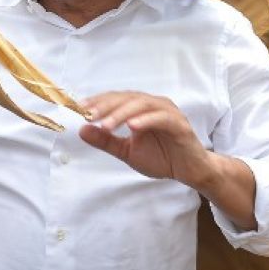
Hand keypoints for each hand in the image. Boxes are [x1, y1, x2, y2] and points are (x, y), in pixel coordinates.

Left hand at [78, 92, 210, 184]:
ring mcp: (168, 112)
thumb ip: (106, 140)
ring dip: (122, 113)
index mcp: (140, 108)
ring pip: (142, 105)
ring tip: (106, 124)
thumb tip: (82, 130)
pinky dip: (146, 120)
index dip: (98, 102)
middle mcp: (153, 105)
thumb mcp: (127, 151)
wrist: (189, 171)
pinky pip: (161, 118)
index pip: (116, 99)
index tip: (79, 109)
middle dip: (106, 106)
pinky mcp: (179, 124)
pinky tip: (132, 127)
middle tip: (89, 116)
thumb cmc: (161, 157)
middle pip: (126, 98)